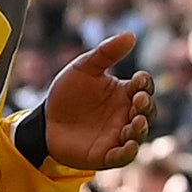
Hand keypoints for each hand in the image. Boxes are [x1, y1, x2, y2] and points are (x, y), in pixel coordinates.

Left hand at [37, 32, 154, 169]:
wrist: (44, 120)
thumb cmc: (67, 93)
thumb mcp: (83, 68)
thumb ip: (106, 53)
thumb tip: (131, 35)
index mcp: (124, 93)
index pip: (144, 87)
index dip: (145, 84)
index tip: (138, 80)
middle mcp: (125, 114)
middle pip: (147, 111)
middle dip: (146, 106)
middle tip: (138, 100)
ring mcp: (117, 135)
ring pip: (138, 134)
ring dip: (140, 129)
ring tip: (135, 122)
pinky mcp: (105, 154)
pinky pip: (123, 156)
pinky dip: (128, 152)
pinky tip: (128, 144)